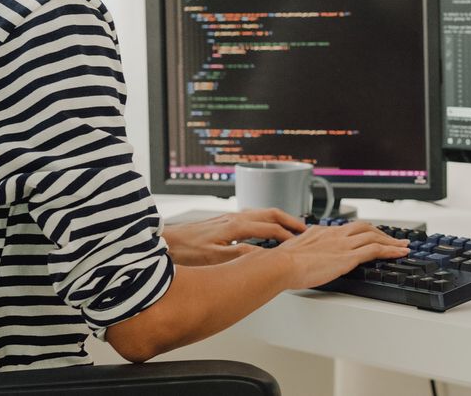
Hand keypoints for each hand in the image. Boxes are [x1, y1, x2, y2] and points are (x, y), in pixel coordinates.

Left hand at [162, 209, 306, 265]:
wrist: (166, 242)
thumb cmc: (187, 251)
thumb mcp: (215, 258)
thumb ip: (240, 255)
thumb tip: (264, 256)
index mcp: (237, 226)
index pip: (271, 229)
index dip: (288, 236)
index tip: (300, 244)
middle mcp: (235, 218)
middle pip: (270, 214)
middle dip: (289, 220)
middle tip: (304, 229)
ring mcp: (229, 217)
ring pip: (261, 213)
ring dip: (278, 219)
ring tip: (288, 227)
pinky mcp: (223, 220)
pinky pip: (252, 216)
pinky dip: (265, 220)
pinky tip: (263, 227)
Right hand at [274, 221, 410, 289]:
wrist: (281, 264)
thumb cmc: (282, 261)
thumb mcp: (293, 250)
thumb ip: (302, 250)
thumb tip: (298, 255)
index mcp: (323, 232)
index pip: (349, 229)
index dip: (364, 232)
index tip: (371, 236)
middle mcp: (336, 235)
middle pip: (365, 228)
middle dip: (381, 233)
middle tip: (393, 239)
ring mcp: (343, 245)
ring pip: (374, 237)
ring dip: (391, 242)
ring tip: (403, 246)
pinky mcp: (348, 257)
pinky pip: (375, 250)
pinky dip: (391, 250)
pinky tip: (400, 254)